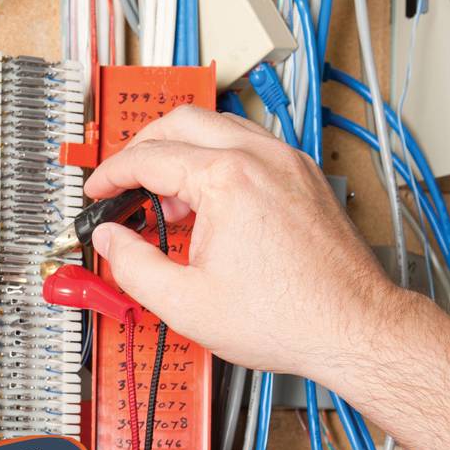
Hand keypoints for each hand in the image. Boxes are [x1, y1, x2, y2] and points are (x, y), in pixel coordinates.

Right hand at [86, 106, 395, 386]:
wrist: (351, 328)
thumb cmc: (288, 318)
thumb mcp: (185, 303)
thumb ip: (133, 266)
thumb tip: (110, 241)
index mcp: (227, 180)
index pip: (149, 157)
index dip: (112, 175)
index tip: (98, 191)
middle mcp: (261, 158)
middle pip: (183, 122)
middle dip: (143, 147)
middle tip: (124, 181)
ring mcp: (289, 163)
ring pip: (220, 128)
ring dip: (183, 152)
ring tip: (168, 202)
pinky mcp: (305, 178)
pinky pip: (251, 148)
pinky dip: (219, 162)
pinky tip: (212, 205)